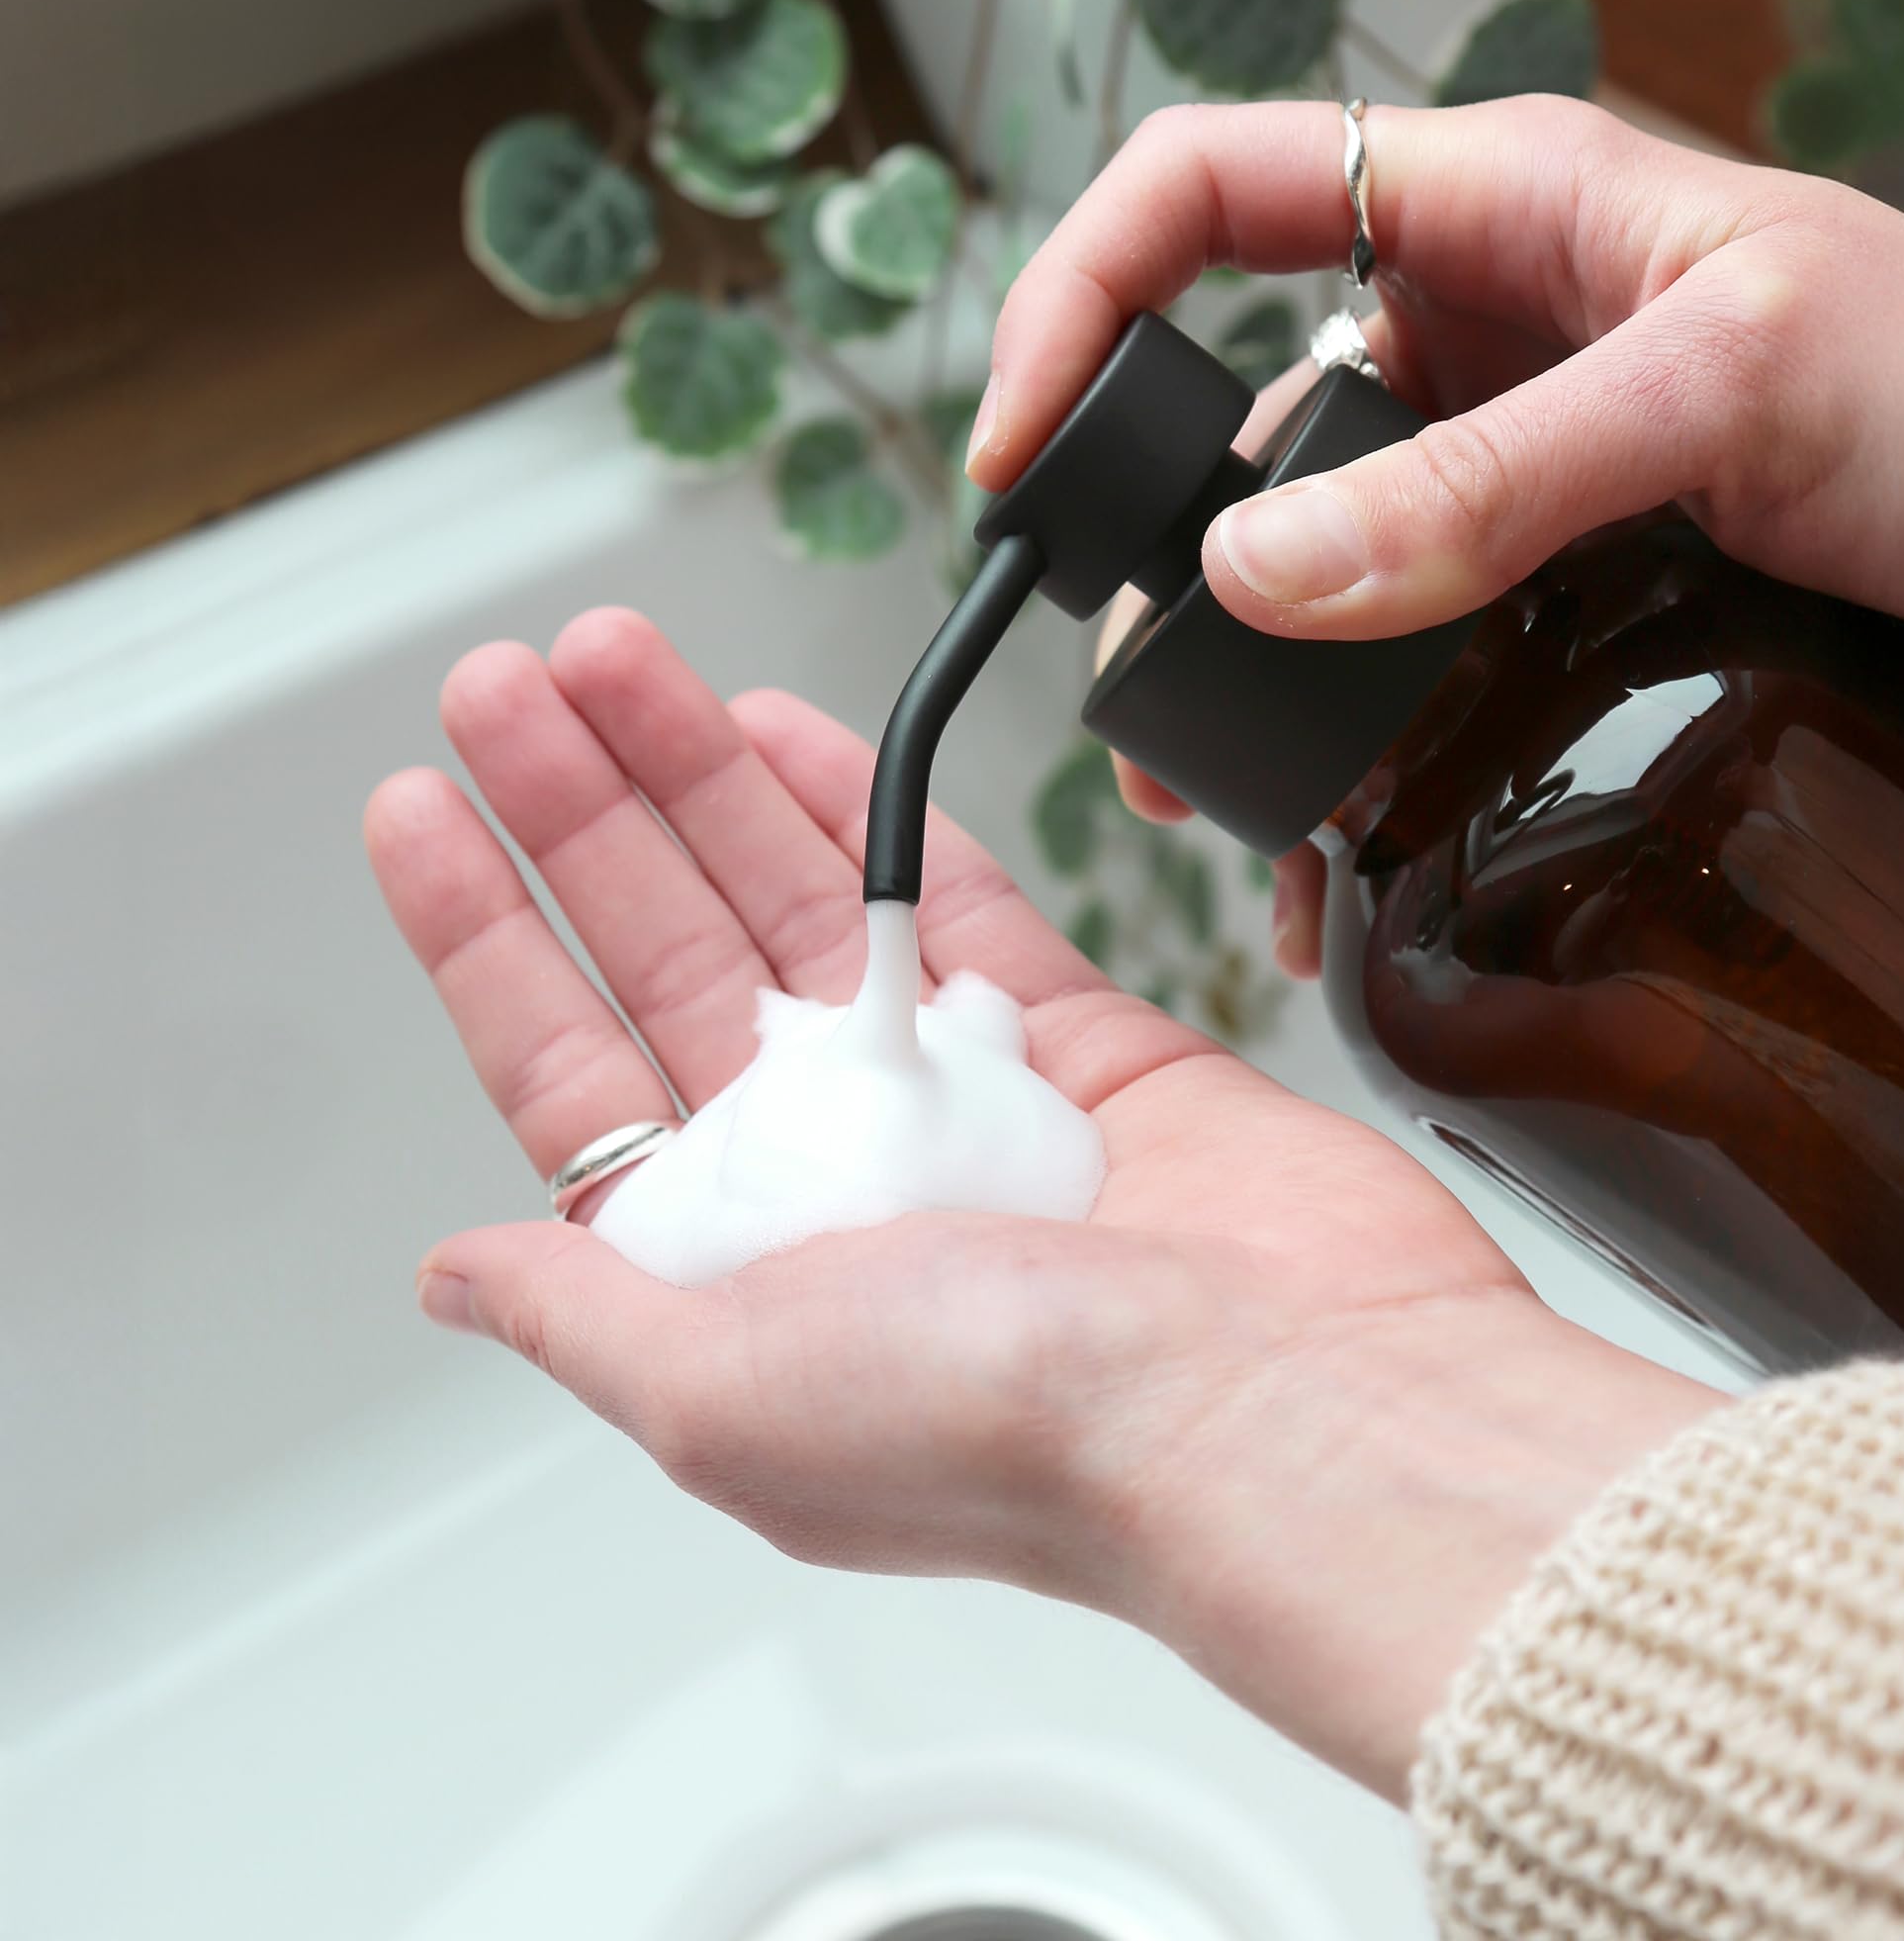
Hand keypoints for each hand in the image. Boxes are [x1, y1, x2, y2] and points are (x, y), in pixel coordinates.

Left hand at [366, 609, 1721, 1798]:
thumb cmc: (1011, 1434)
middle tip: (510, 686)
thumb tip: (455, 1275)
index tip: (423, 811)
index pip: (570, 1071)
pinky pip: (954, 896)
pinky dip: (870, 810)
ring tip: (614, 663)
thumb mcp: (723, 1398)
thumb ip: (581, 1313)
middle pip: (670, 955)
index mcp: (730, 1268)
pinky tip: (787, 728)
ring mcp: (953, 1099)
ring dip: (699, 780)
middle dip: (581, 816)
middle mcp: (832, 1179)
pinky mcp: (1076, 1042)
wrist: (1285, 1406)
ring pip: (798, 902)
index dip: (486, 937)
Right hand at [981, 95, 1903, 972]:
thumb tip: (1250, 575)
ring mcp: (1506, 462)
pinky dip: (1347, 738)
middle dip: (1153, 544)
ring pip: (1308, 553)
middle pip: (1234, 403)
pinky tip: (1333, 834)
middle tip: (1135, 690)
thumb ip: (1491, 478)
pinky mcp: (1540, 578)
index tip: (1021, 446)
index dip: (1079, 295)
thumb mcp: (1739, 396)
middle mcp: (1481, 327)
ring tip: (1228, 800)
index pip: (1208, 192)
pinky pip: (1396, 645)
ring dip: (1247, 673)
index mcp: (1503, 204)